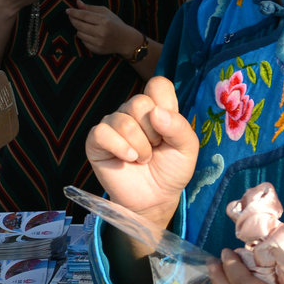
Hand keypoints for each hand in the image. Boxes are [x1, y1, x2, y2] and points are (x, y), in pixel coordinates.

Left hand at [64, 1, 141, 56]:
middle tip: (71, 16)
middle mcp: (101, 32)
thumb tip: (77, 3)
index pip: (84, 15)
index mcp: (104, 21)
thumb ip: (91, 8)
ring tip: (85, 26)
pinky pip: (83, 42)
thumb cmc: (115, 24)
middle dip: (73, 20)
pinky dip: (84, 37)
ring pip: (79, 34)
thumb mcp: (106, 13)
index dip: (74, 13)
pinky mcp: (97, 50)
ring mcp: (99, 42)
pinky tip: (90, 34)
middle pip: (79, 25)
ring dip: (79, 29)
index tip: (67, 10)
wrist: (126, 41)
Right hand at [85, 76, 194, 219]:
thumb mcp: (187, 149)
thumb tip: (156, 112)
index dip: (165, 104)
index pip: (158, 84)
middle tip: (155, 148)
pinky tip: (129, 158)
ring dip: (139, 146)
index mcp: (156, 107)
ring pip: (122, 120)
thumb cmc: (171, 170)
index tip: (168, 128)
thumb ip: (179, 127)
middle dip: (153, 132)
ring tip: (142, 158)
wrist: (155, 199)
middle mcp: (132, 111)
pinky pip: (102, 132)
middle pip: (139, 102)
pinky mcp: (96, 141)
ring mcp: (112, 124)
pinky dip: (119, 147)